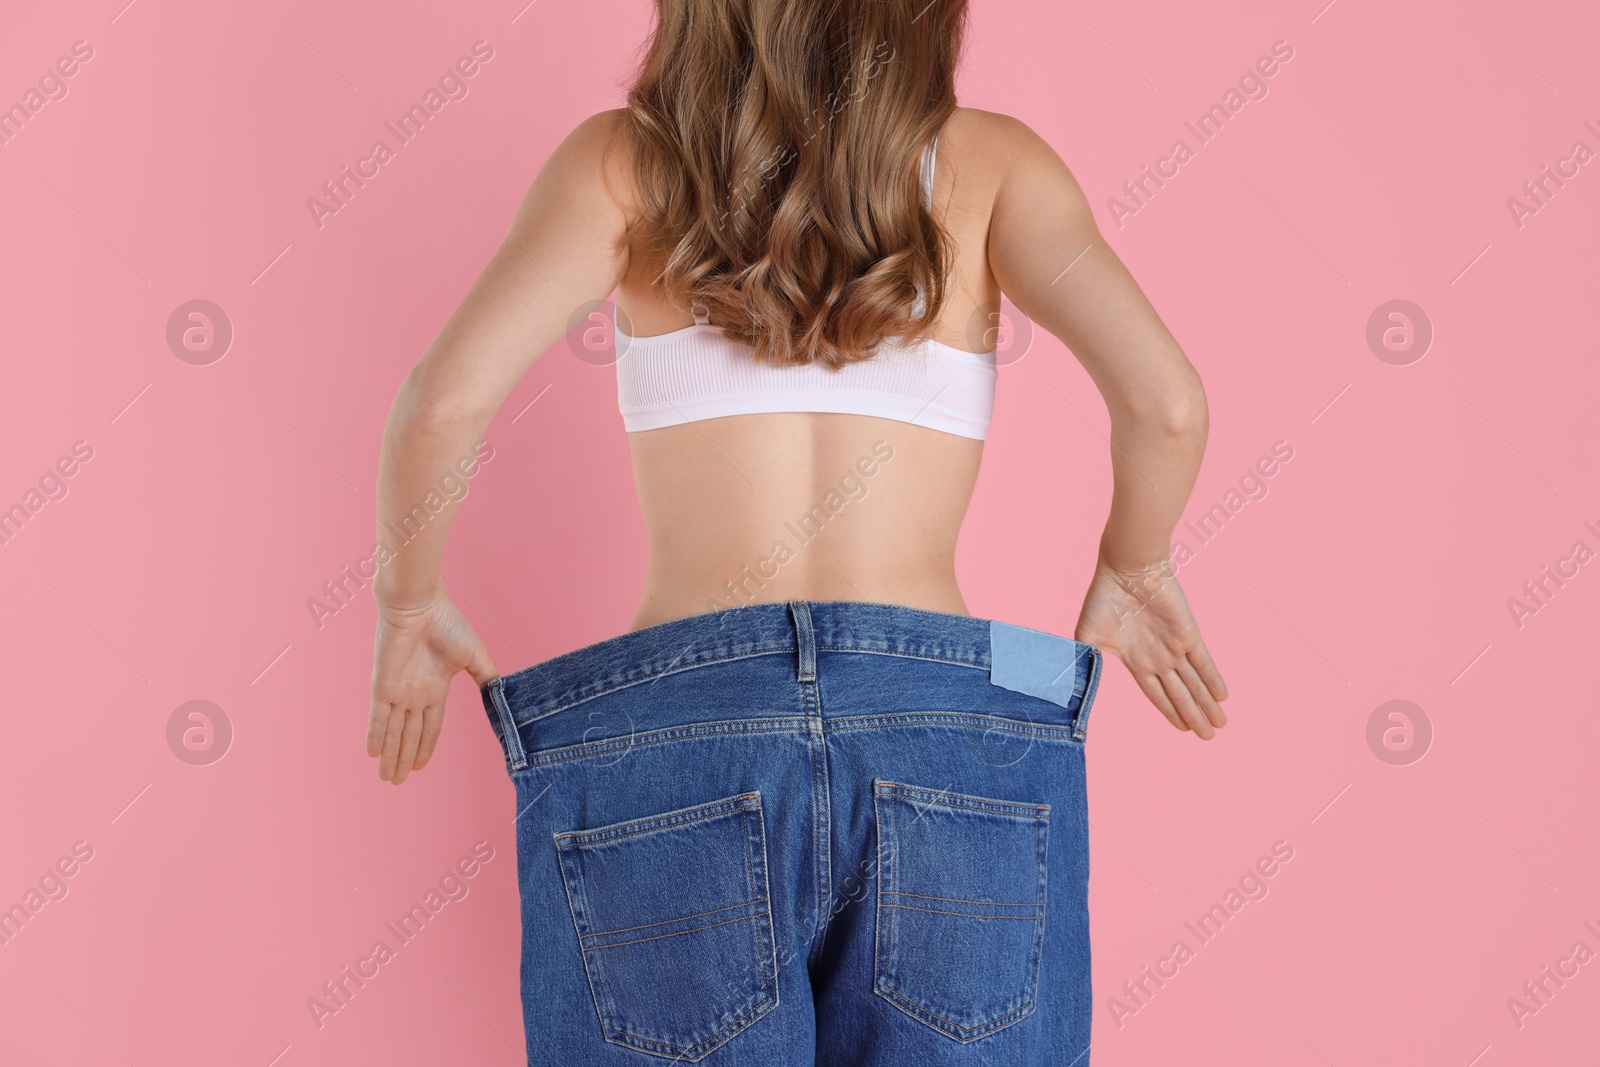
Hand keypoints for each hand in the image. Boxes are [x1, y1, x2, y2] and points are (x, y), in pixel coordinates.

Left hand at [367, 591, 496, 782]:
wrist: (420, 605)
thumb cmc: (448, 624)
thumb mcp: (475, 656)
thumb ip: (486, 678)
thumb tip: (503, 700)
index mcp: (435, 687)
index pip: (430, 726)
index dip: (425, 747)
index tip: (419, 768)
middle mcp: (415, 693)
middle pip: (408, 735)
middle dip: (404, 759)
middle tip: (396, 782)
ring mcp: (398, 691)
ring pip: (394, 732)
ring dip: (391, 756)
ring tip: (387, 778)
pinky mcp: (382, 685)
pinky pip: (378, 717)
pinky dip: (376, 736)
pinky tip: (373, 754)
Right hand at [1074, 557, 1228, 739]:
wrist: (1124, 569)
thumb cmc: (1102, 599)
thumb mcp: (1086, 638)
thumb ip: (1085, 665)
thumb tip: (1073, 694)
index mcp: (1136, 659)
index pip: (1157, 694)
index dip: (1170, 712)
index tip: (1183, 729)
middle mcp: (1158, 657)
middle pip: (1180, 694)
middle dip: (1194, 716)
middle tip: (1209, 737)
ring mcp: (1173, 647)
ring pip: (1194, 683)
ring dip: (1207, 705)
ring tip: (1220, 725)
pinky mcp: (1187, 634)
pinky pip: (1203, 662)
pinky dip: (1213, 680)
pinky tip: (1223, 697)